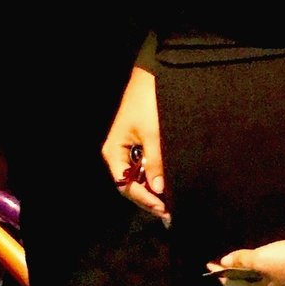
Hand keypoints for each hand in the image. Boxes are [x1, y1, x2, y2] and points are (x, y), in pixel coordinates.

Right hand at [101, 66, 168, 222]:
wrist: (153, 75)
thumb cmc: (149, 102)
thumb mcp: (153, 133)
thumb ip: (155, 162)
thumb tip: (159, 189)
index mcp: (113, 152)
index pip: (125, 185)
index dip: (144, 198)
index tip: (164, 207)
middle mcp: (118, 153)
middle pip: (130, 183)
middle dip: (149, 197)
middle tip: (170, 210)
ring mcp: (128, 149)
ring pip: (138, 176)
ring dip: (153, 188)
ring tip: (171, 200)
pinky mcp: (140, 142)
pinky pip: (144, 165)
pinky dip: (155, 174)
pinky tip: (168, 182)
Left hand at [213, 236, 284, 285]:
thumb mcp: (265, 257)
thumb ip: (243, 260)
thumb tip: (224, 262)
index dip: (221, 275)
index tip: (210, 266)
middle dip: (239, 281)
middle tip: (230, 268)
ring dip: (257, 282)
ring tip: (251, 271)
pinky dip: (274, 282)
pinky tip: (277, 276)